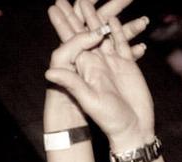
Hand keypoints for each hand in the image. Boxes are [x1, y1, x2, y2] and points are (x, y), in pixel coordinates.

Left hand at [46, 8, 154, 149]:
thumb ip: (72, 83)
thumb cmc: (109, 119)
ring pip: (101, 34)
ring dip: (94, 19)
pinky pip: (121, 43)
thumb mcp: (88, 100)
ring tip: (86, 2)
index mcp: (84, 69)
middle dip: (73, 17)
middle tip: (62, 0)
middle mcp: (96, 63)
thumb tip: (49, 72)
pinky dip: (118, 31)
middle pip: (82, 34)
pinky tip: (114, 20)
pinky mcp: (127, 65)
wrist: (132, 128)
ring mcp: (111, 63)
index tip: (63, 8)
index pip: (72, 42)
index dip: (66, 25)